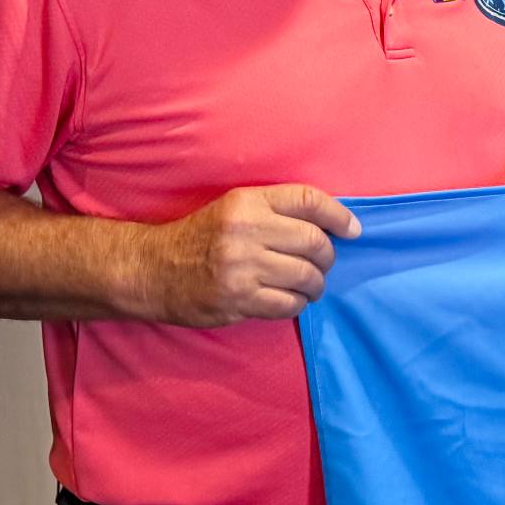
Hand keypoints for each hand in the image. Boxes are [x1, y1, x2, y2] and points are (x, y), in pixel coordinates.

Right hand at [138, 184, 359, 326]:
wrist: (151, 269)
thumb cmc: (201, 238)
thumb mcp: (234, 209)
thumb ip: (277, 211)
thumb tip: (333, 225)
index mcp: (247, 202)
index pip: (309, 201)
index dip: (339, 215)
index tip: (352, 230)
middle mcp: (246, 231)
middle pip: (315, 242)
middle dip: (327, 258)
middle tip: (322, 265)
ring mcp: (242, 267)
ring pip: (307, 277)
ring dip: (315, 285)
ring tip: (309, 286)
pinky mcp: (238, 299)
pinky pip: (289, 304)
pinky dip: (297, 304)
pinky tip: (289, 300)